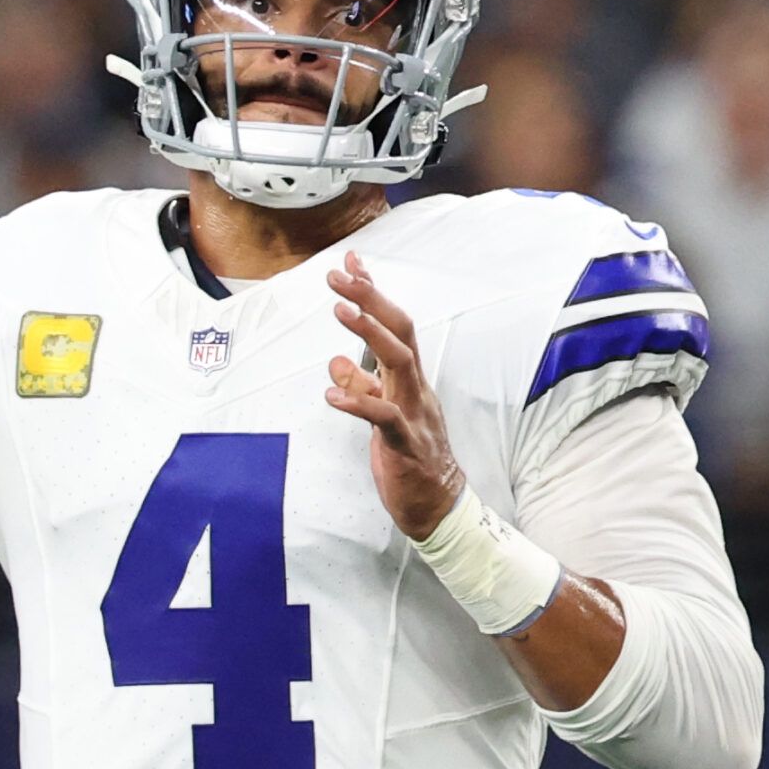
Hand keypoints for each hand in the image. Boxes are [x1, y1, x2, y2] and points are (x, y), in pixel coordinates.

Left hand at [324, 250, 465, 539]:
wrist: (437, 505)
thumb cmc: (410, 456)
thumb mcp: (380, 413)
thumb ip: (362, 386)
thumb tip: (337, 361)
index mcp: (409, 379)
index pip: (394, 325)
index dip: (373, 293)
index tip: (352, 263)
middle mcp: (416, 387)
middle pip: (400, 331)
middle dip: (370, 299)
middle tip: (338, 276)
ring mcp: (414, 412)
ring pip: (398, 362)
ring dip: (368, 332)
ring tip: (338, 310)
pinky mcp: (405, 442)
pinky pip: (384, 416)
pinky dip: (357, 402)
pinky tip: (330, 394)